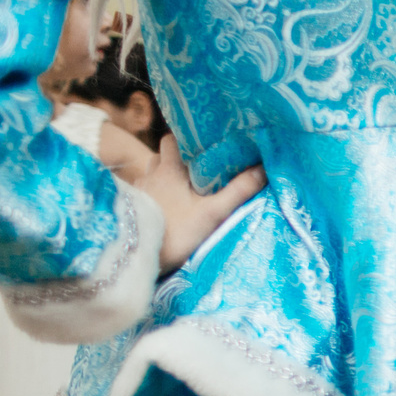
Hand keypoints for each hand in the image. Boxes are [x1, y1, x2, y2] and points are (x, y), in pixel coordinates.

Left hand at [130, 134, 263, 274]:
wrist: (140, 255)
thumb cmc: (177, 231)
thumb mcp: (214, 212)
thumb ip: (238, 191)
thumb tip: (263, 169)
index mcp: (169, 169)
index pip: (172, 140)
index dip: (186, 139)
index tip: (203, 145)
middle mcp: (150, 175)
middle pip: (161, 155)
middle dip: (177, 159)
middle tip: (197, 170)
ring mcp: (139, 191)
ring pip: (152, 173)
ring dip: (165, 176)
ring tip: (184, 188)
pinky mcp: (132, 208)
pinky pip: (145, 192)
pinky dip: (157, 193)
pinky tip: (168, 206)